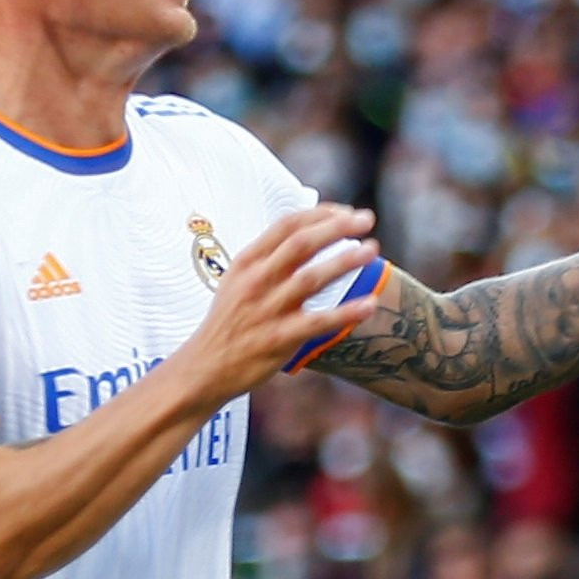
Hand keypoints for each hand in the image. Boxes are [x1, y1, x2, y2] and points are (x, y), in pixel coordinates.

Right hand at [191, 204, 379, 393]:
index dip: (320, 214)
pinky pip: (319, 322)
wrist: (206, 365)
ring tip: (372, 249)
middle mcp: (257, 280)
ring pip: (311, 278)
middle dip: (337, 227)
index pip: (286, 225)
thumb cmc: (230, 320)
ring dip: (344, 261)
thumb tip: (305, 232)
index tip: (347, 212)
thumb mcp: (238, 280)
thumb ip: (268, 258)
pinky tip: (371, 304)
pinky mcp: (279, 338)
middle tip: (367, 219)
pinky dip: (346, 312)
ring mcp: (268, 309)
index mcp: (247, 262)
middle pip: (301, 244)